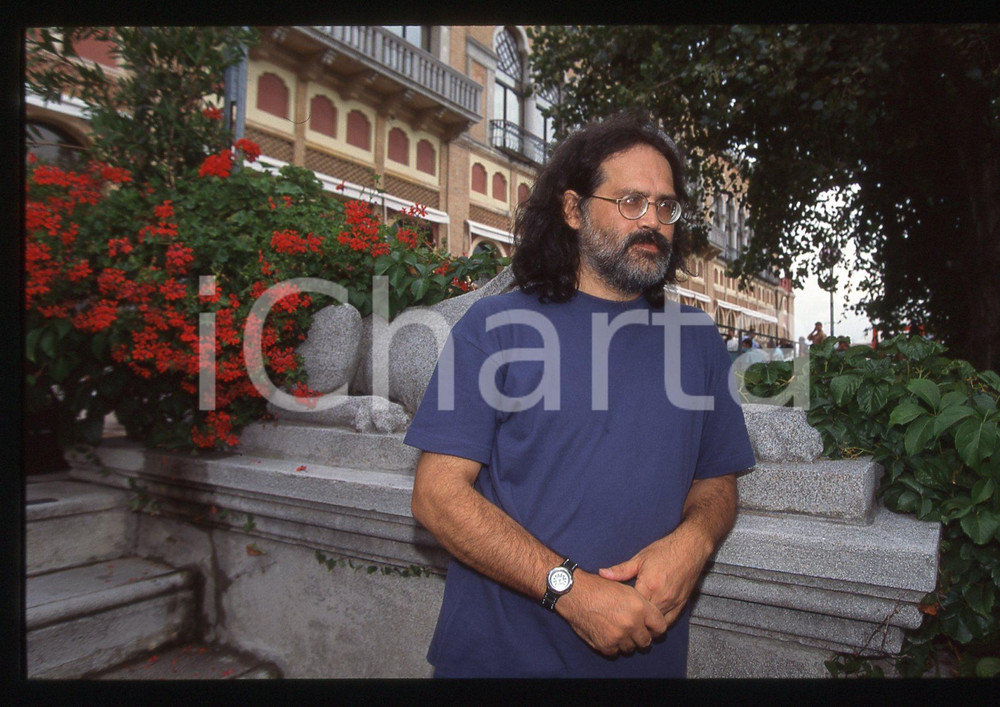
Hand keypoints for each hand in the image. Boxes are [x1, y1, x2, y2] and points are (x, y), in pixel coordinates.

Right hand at [555, 570, 667, 655]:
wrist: (575, 593)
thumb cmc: (599, 588)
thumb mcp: (625, 589)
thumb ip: (641, 605)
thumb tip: (650, 620)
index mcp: (640, 607)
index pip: (660, 626)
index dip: (655, 627)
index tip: (650, 627)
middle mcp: (632, 623)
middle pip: (646, 641)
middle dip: (641, 636)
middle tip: (632, 629)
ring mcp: (619, 636)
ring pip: (631, 648)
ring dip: (626, 641)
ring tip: (617, 629)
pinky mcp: (606, 645)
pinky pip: (615, 652)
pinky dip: (613, 645)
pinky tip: (607, 633)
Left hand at [597, 527, 712, 627]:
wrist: (690, 548)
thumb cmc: (664, 551)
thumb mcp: (640, 558)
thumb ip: (621, 570)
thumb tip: (602, 573)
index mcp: (648, 586)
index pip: (631, 607)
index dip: (621, 610)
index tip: (613, 610)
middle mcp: (661, 598)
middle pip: (643, 619)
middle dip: (633, 621)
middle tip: (621, 620)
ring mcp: (673, 603)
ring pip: (656, 624)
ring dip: (646, 625)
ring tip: (635, 624)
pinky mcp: (681, 605)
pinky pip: (669, 622)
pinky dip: (659, 624)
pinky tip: (651, 622)